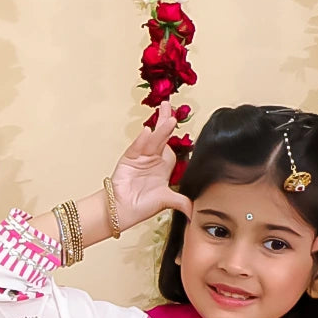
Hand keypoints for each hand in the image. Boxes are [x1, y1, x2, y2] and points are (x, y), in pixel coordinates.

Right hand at [110, 107, 192, 229]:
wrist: (123, 211)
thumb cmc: (142, 206)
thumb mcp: (167, 201)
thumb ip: (182, 202)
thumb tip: (195, 210)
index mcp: (163, 165)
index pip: (171, 145)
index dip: (174, 133)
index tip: (178, 119)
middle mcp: (152, 158)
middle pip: (161, 136)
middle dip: (165, 121)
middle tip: (169, 105)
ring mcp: (140, 157)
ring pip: (152, 141)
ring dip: (159, 130)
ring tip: (168, 119)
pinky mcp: (129, 159)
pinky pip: (136, 148)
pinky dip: (141, 141)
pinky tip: (146, 132)